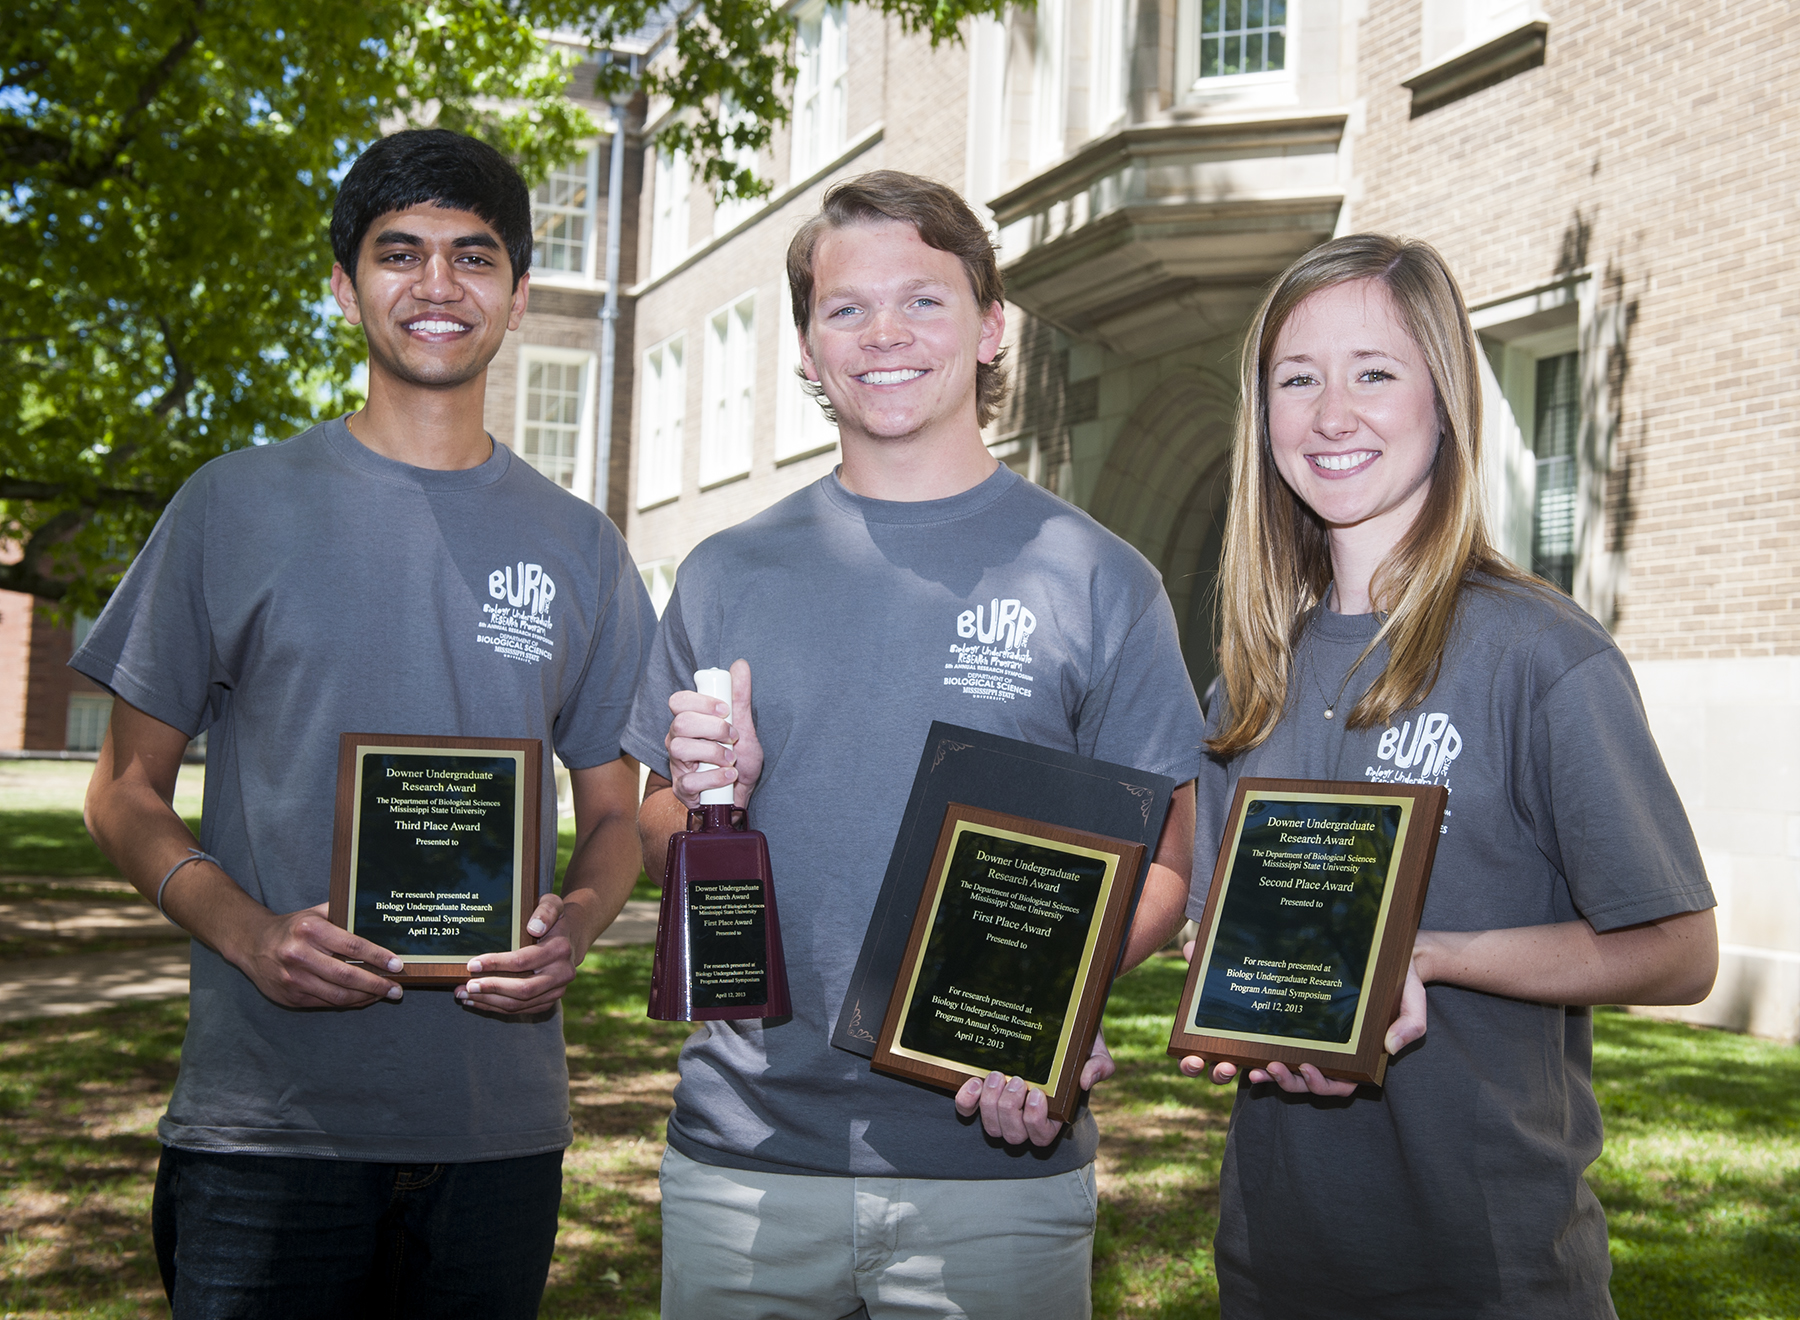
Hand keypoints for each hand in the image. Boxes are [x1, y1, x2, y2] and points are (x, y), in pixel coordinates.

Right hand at [236, 902, 403, 1009]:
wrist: (252, 944)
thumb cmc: (293, 928)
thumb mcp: (316, 914)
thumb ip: (344, 915)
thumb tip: (379, 921)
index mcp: (309, 930)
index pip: (352, 946)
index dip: (377, 957)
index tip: (397, 965)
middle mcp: (299, 955)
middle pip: (346, 975)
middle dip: (376, 984)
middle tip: (397, 989)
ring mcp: (293, 979)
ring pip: (337, 995)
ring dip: (365, 997)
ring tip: (384, 994)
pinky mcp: (290, 997)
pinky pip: (326, 1003)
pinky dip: (348, 1002)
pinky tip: (362, 998)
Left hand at [454, 892, 578, 1015]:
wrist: (570, 938)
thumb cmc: (553, 920)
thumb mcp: (552, 904)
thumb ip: (545, 910)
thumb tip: (534, 928)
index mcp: (560, 950)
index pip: (523, 961)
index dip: (496, 964)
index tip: (472, 964)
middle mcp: (562, 974)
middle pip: (523, 990)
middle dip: (491, 989)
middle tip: (466, 986)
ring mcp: (557, 991)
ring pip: (519, 1004)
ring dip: (489, 1002)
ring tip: (464, 995)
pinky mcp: (548, 1001)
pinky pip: (520, 1010)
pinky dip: (496, 1008)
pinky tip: (477, 1001)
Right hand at [665, 658, 762, 810]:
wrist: (740, 796)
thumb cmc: (738, 760)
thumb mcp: (744, 727)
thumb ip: (740, 698)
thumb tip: (740, 664)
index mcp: (689, 722)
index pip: (678, 701)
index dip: (700, 702)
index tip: (725, 709)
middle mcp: (678, 740)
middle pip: (680, 723)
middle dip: (712, 728)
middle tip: (733, 736)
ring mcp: (678, 765)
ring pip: (680, 749)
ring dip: (713, 753)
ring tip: (731, 759)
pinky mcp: (682, 789)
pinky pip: (689, 781)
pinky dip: (715, 777)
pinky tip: (729, 776)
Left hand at [953, 1030, 1114, 1145]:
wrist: (1051, 1025)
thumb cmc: (1074, 1044)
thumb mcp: (1093, 1050)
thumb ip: (1099, 1065)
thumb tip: (1086, 1079)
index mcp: (1053, 1116)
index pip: (1042, 1137)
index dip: (1036, 1122)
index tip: (1037, 1093)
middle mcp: (1024, 1118)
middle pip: (1012, 1136)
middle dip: (1010, 1110)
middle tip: (1017, 1081)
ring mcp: (1001, 1109)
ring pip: (991, 1128)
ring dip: (991, 1104)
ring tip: (998, 1075)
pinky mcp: (980, 1096)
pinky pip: (967, 1111)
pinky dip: (967, 1101)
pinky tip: (974, 1081)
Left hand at [1174, 939, 1429, 1094]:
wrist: (1390, 959)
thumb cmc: (1401, 984)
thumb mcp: (1413, 1002)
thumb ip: (1410, 1024)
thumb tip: (1391, 1048)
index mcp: (1360, 1056)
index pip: (1341, 1084)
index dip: (1322, 1084)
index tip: (1307, 1068)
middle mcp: (1336, 1053)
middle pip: (1309, 1082)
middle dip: (1289, 1083)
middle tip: (1271, 1068)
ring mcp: (1316, 1041)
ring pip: (1290, 1070)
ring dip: (1271, 1076)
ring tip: (1253, 1069)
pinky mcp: (1300, 1025)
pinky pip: (1280, 1045)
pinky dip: (1262, 1053)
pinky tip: (1246, 1052)